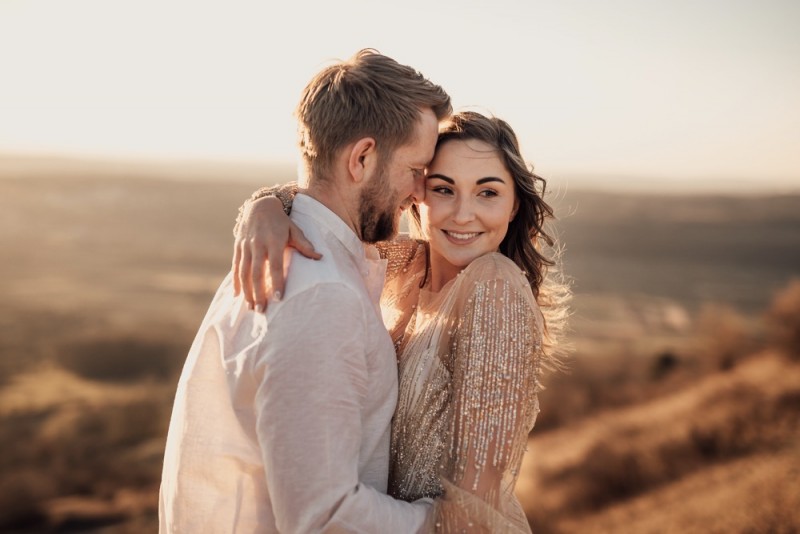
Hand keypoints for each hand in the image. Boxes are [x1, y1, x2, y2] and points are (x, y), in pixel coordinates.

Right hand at [232, 196, 320, 311]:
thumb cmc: (281, 222)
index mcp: (274, 241)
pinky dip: (236, 282)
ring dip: (247, 291)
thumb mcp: (294, 229)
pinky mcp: (238, 247)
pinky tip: (238, 296)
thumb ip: (305, 244)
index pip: (275, 266)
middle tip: (262, 310)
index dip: (276, 282)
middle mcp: (258, 244)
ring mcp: (246, 246)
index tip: (278, 298)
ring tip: (251, 307)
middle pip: (256, 273)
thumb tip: (320, 257)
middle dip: (258, 293)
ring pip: (244, 272)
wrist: (260, 205)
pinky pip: (235, 267)